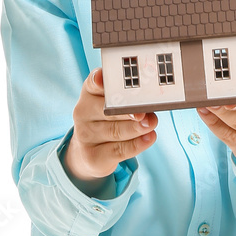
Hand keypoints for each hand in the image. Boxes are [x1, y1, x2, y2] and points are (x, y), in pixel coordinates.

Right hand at [65, 68, 157, 183]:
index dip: (99, 80)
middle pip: (107, 110)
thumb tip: (149, 103)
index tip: (104, 79)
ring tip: (151, 123)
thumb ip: (127, 99)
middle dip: (128, 109)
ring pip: (116, 131)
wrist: (87, 153)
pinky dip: (137, 144)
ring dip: (137, 128)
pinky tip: (148, 138)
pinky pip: (119, 150)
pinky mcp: (93, 156)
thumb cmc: (105, 121)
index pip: (93, 84)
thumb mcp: (110, 104)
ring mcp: (86, 136)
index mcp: (89, 94)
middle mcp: (83, 113)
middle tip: (144, 111)